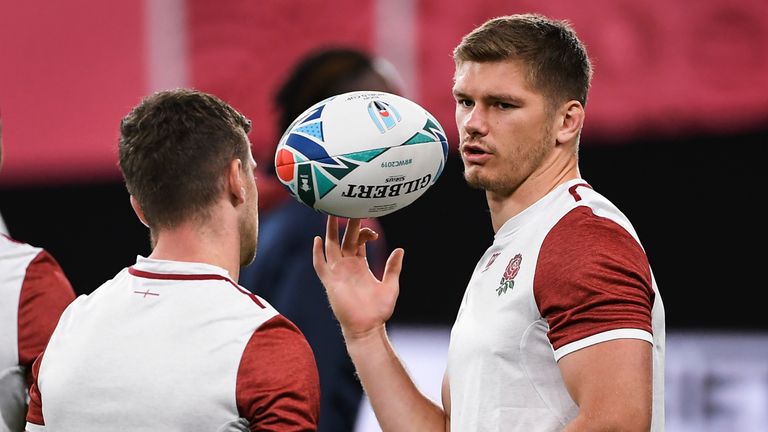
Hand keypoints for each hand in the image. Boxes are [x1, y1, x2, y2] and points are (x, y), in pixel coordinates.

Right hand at [312, 216, 403, 339]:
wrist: (368, 328)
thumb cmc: (378, 310)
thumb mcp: (390, 285)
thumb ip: (393, 267)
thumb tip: (400, 250)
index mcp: (360, 265)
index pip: (358, 242)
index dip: (364, 232)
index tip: (373, 231)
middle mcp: (347, 266)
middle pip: (344, 239)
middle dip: (346, 224)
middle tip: (348, 206)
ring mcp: (338, 273)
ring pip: (331, 247)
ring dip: (330, 231)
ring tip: (330, 214)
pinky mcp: (331, 282)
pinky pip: (321, 265)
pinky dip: (318, 253)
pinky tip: (317, 240)